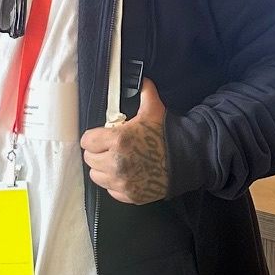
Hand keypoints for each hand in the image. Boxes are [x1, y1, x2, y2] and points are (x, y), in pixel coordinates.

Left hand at [81, 77, 170, 204]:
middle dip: (98, 152)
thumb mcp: (154, 110)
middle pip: (90, 159)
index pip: (87, 141)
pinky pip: (110, 190)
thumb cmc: (168, 136)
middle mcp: (116, 163)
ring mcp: (122, 182)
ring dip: (103, 168)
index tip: (100, 136)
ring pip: (97, 176)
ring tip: (115, 161)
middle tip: (109, 148)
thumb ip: (144, 92)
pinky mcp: (129, 195)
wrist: (187, 160)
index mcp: (118, 140)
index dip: (93, 137)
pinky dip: (115, 183)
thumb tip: (141, 79)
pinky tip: (125, 174)